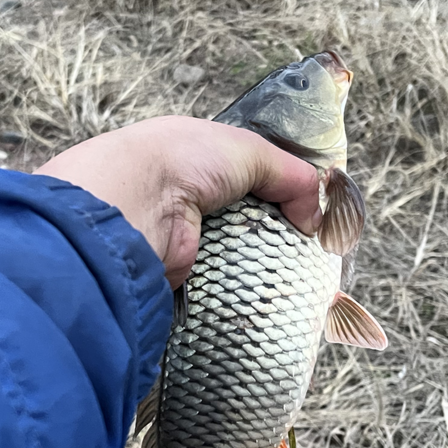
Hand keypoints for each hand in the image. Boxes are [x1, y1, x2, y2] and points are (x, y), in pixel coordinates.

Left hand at [34, 116, 321, 287]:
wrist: (131, 206)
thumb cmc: (183, 162)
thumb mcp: (249, 150)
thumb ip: (292, 177)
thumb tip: (315, 219)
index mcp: (197, 162)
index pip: (248, 180)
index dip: (280, 196)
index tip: (310, 217)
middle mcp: (187, 201)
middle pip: (246, 224)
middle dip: (277, 237)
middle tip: (310, 254)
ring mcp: (184, 241)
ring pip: (237, 259)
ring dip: (264, 268)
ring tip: (300, 280)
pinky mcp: (181, 279)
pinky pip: (222, 288)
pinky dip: (243, 293)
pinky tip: (270, 296)